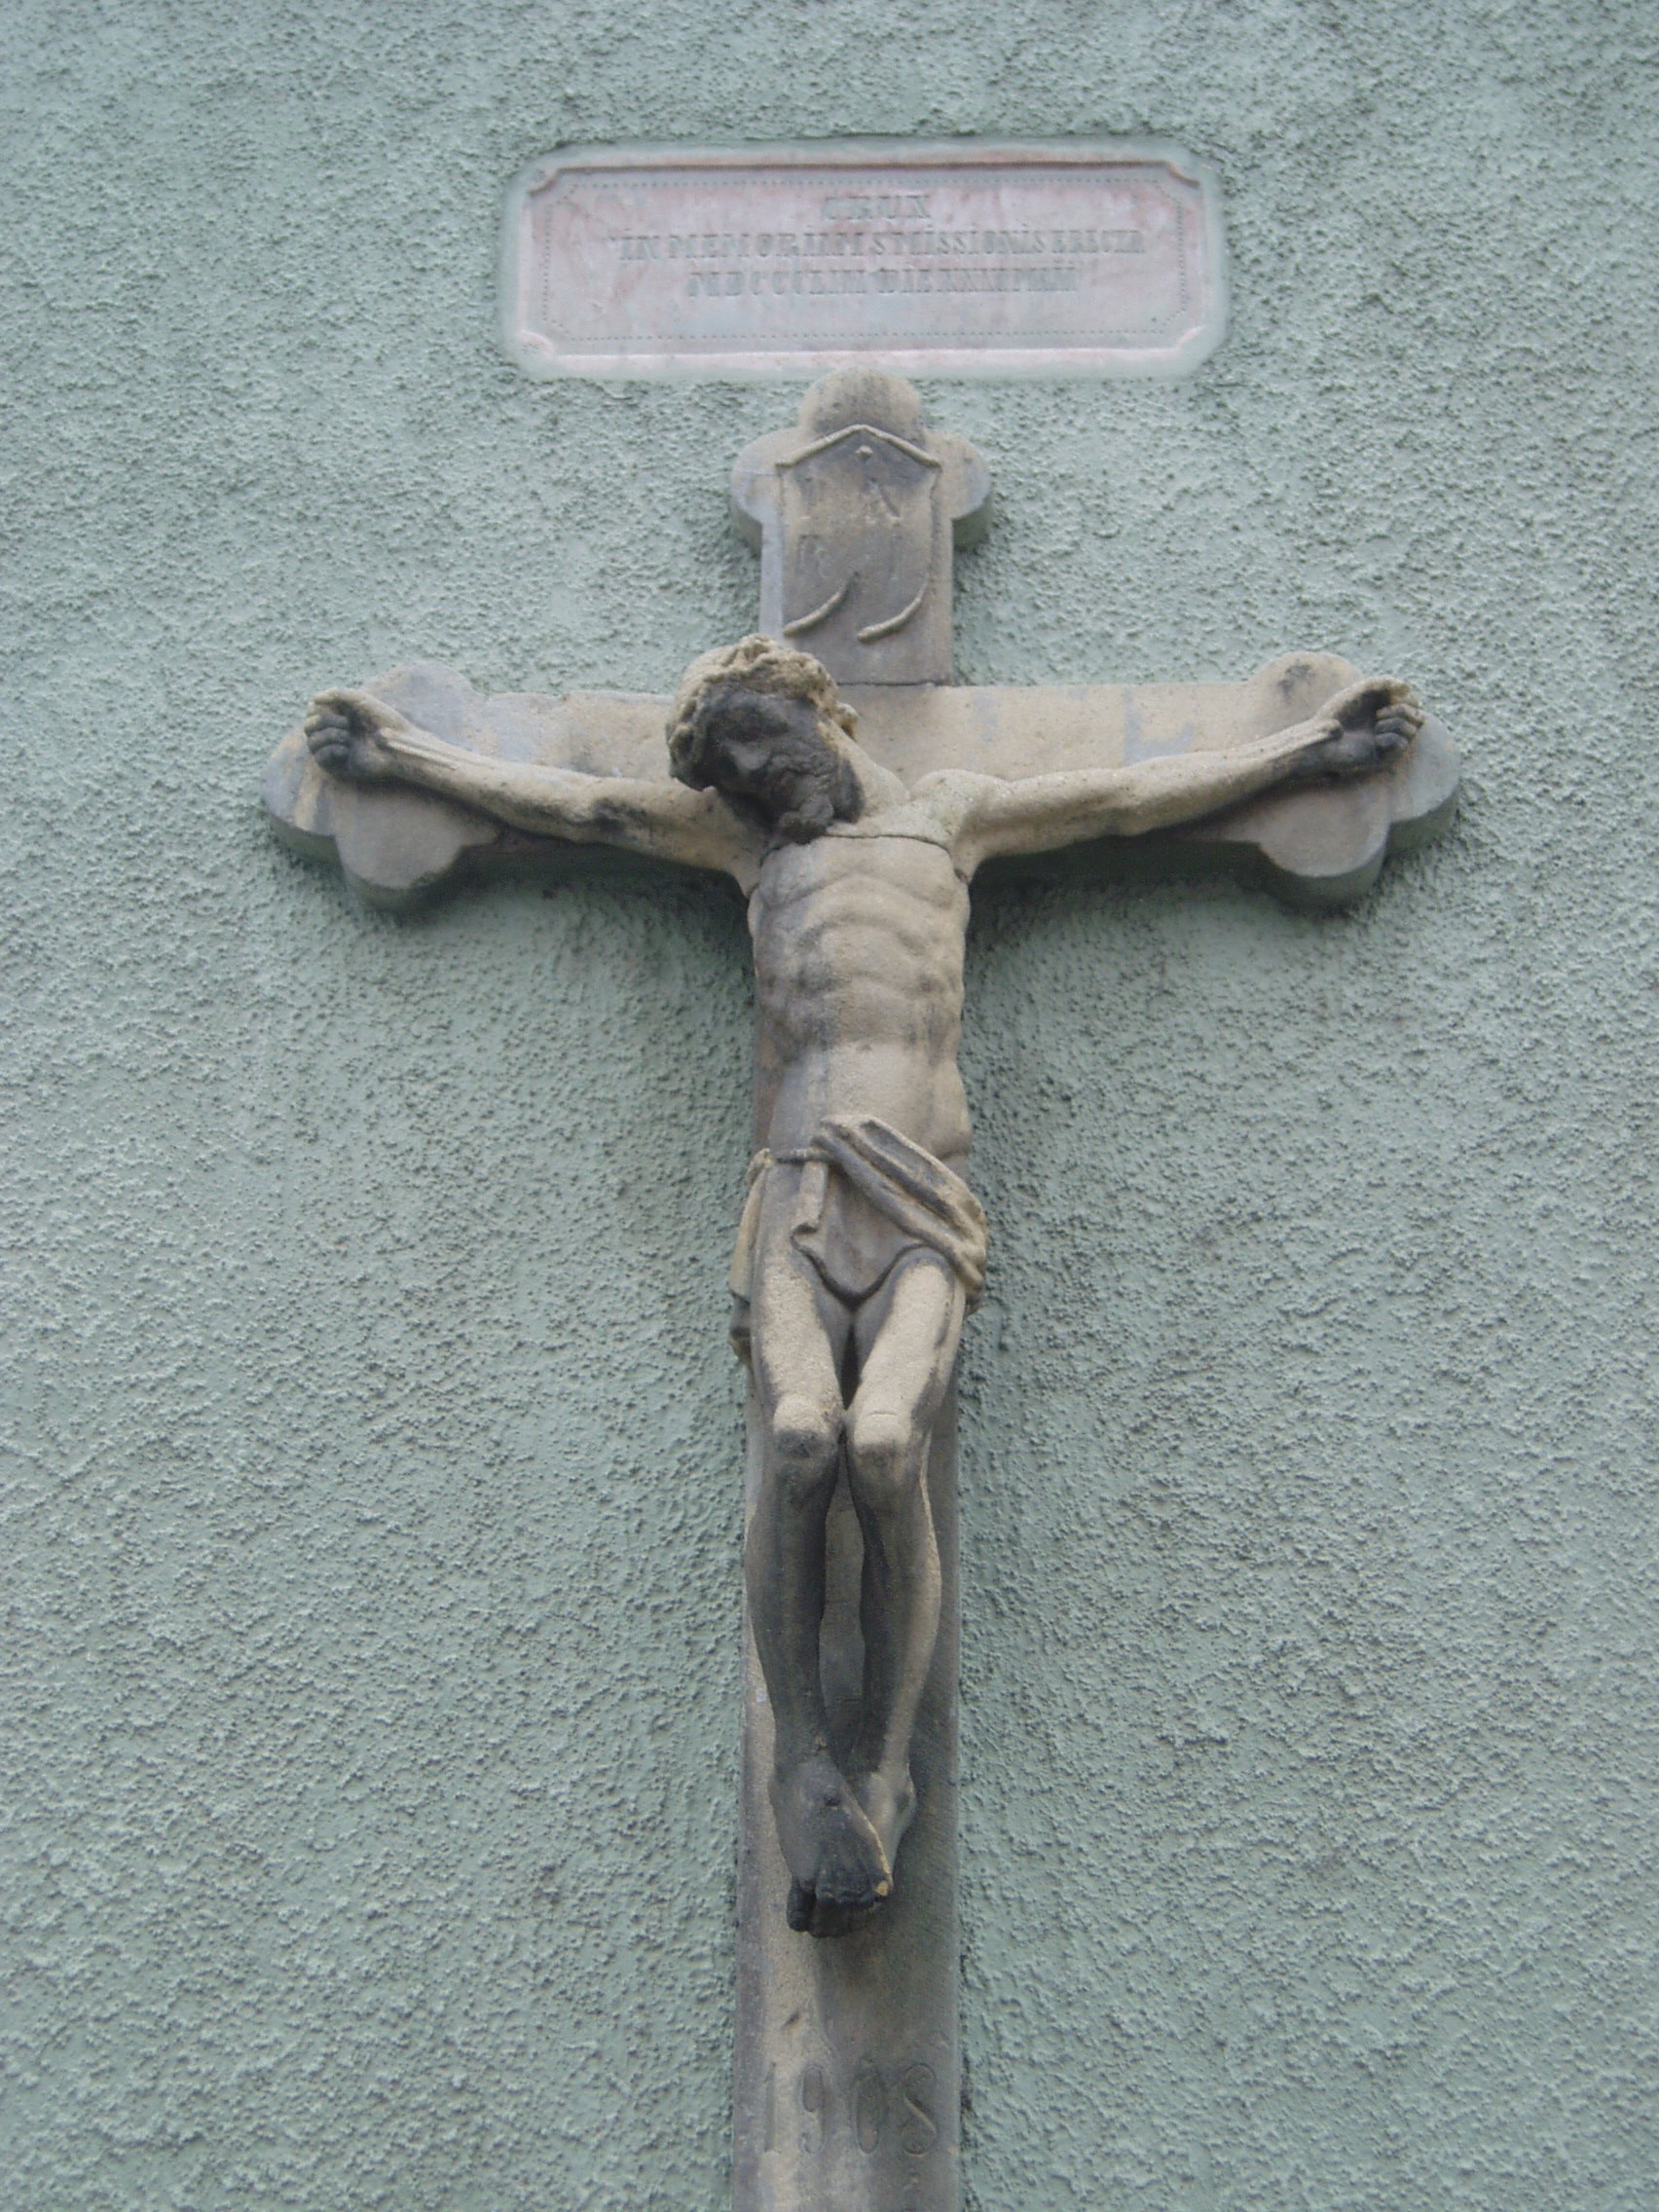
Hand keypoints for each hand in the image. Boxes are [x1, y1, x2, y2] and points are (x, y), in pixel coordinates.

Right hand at [303, 687, 416, 781]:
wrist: (398, 746)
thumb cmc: (385, 721)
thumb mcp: (361, 700)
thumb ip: (337, 694)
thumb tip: (314, 699)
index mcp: (339, 717)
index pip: (312, 711)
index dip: (318, 707)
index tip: (337, 708)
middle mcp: (335, 733)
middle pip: (308, 726)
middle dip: (323, 721)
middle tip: (345, 723)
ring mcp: (336, 750)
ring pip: (311, 742)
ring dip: (327, 735)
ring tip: (347, 737)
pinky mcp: (339, 766)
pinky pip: (319, 758)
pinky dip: (329, 750)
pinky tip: (346, 750)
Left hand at [1289, 680, 1423, 782]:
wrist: (1322, 738)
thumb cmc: (1337, 713)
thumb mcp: (1361, 690)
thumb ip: (1384, 683)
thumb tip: (1408, 688)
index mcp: (1386, 710)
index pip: (1413, 703)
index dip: (1408, 698)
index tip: (1391, 696)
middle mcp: (1390, 727)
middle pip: (1418, 715)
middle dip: (1403, 710)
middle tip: (1378, 714)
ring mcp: (1388, 743)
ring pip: (1413, 729)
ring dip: (1396, 722)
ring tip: (1376, 726)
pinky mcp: (1384, 757)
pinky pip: (1402, 744)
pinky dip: (1391, 737)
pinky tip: (1375, 740)